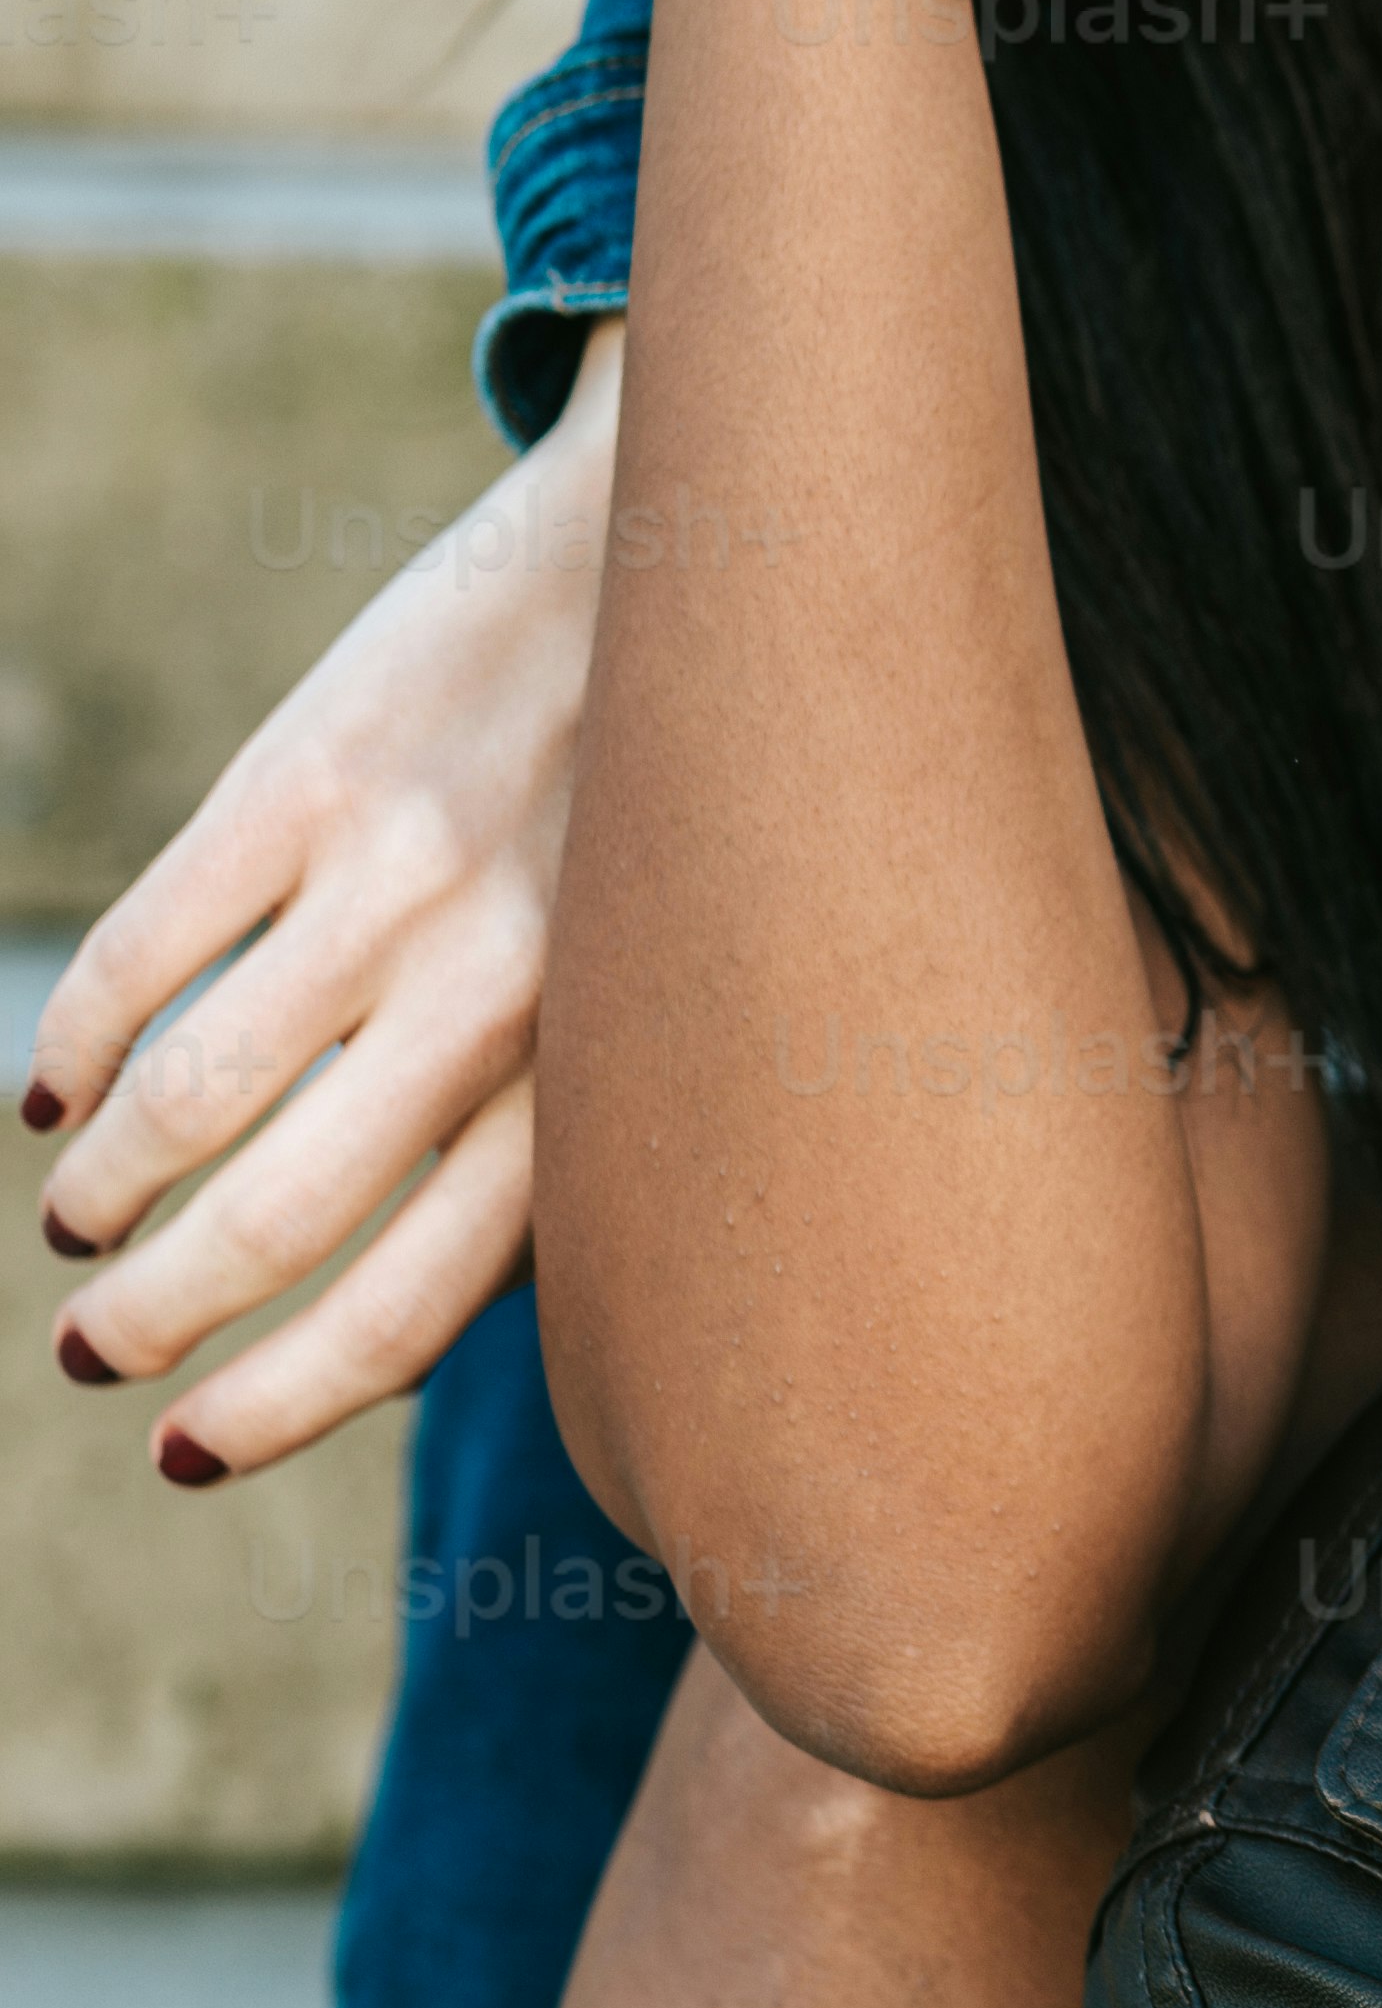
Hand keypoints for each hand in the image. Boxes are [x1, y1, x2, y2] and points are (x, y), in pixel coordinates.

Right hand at [26, 325, 617, 1477]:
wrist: (692, 557)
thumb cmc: (683, 836)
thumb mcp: (675, 1011)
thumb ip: (568, 1160)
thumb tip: (402, 1345)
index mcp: (600, 1078)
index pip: (413, 1308)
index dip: (280, 1406)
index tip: (189, 1450)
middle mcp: (501, 993)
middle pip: (276, 1223)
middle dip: (155, 1320)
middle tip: (93, 1354)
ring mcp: (399, 880)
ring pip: (190, 1096)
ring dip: (104, 1194)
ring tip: (77, 1224)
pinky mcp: (308, 772)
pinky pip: (149, 947)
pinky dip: (73, 1043)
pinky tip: (55, 1096)